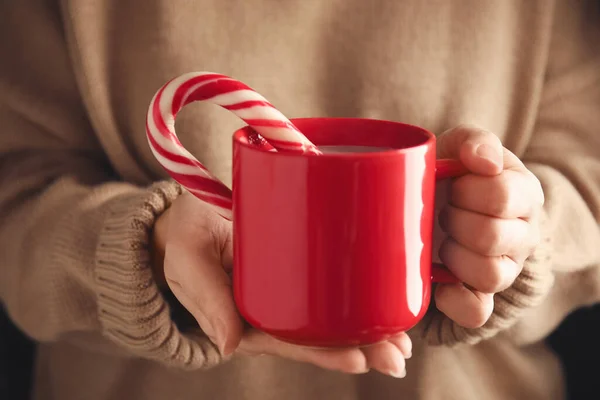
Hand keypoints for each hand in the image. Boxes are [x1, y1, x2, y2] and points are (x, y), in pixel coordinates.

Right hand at [152, 191, 411, 376]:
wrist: (184, 215)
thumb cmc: (183, 237)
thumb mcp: (188, 262)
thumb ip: (206, 297)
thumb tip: (230, 346)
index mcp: (246, 317)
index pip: (291, 342)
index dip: (325, 353)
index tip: (360, 358)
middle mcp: (271, 310)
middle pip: (318, 337)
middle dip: (360, 349)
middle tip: (398, 356)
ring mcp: (284, 292)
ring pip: (328, 318)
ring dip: (367, 331)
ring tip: (403, 342)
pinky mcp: (293, 268)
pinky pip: (325, 289)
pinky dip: (356, 299)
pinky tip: (386, 303)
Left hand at [434, 125, 543, 327]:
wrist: (436, 205)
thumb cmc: (449, 174)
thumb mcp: (458, 147)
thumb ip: (473, 141)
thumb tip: (484, 161)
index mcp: (523, 194)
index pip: (503, 196)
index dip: (466, 190)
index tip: (452, 184)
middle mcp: (523, 235)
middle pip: (492, 236)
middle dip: (455, 220)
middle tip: (443, 211)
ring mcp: (505, 269)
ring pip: (489, 275)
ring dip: (453, 254)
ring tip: (442, 239)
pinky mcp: (481, 297)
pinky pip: (476, 311)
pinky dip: (453, 299)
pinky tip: (438, 278)